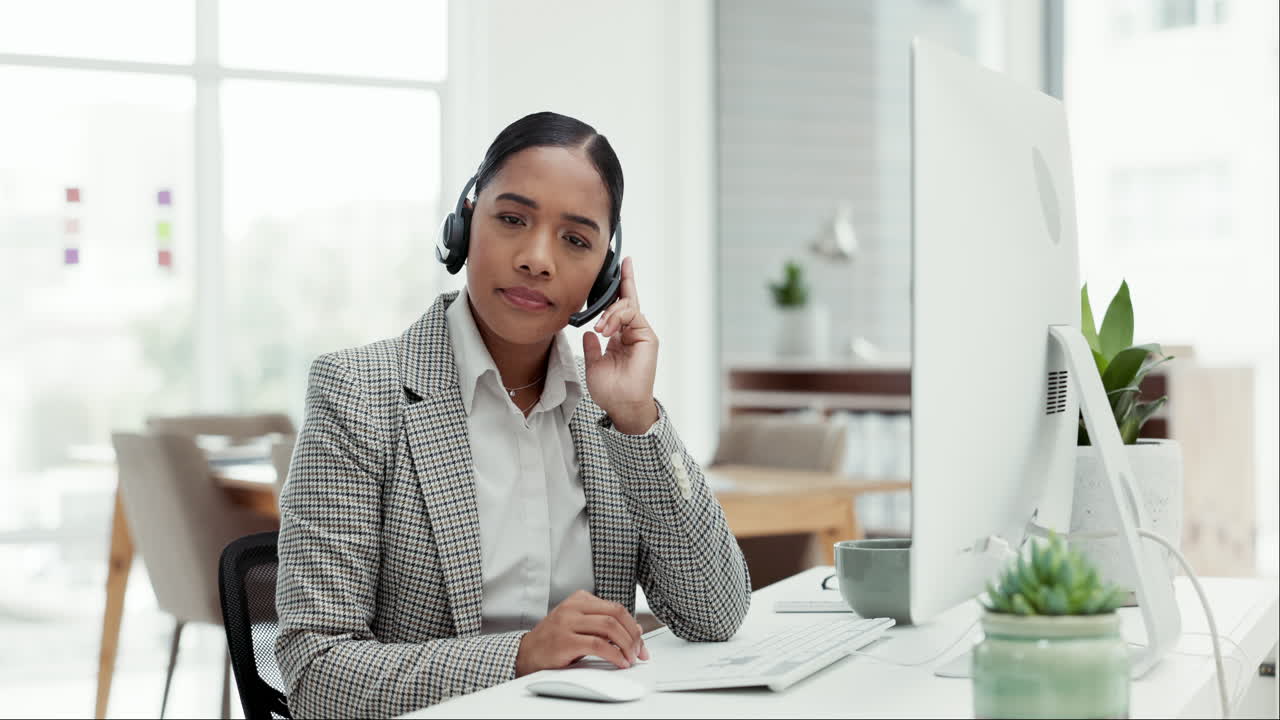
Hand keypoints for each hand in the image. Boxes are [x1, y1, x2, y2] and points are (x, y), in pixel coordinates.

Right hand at [515, 590, 650, 676]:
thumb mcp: (579, 625)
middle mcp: (573, 607)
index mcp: (579, 599)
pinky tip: (619, 662)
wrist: (526, 653)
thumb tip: (635, 631)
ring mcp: (567, 622)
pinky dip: (614, 654)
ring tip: (630, 658)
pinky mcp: (565, 641)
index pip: (615, 607)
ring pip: (609, 627)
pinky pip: (598, 645)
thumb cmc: (554, 640)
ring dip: (626, 645)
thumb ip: (603, 625)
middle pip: (616, 614)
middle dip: (633, 634)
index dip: (633, 626)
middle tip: (638, 651)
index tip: (640, 642)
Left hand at [582, 257, 658, 433]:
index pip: (619, 308)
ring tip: (600, 328)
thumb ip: (592, 347)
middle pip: (629, 299)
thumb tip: (588, 332)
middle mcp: (632, 332)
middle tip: (623, 263)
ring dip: (610, 312)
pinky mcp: (648, 337)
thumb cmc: (610, 390)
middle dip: (626, 279)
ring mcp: (641, 333)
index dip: (620, 288)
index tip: (620, 267)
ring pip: (628, 306)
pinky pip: (633, 315)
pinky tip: (606, 329)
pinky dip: (617, 318)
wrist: (622, 406)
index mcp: (620, 337)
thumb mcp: (593, 364)